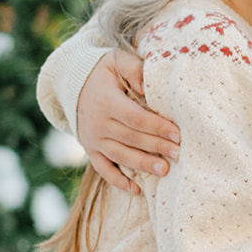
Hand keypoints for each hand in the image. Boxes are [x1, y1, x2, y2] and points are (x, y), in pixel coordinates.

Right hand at [76, 51, 179, 193]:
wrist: (73, 85)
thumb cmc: (103, 73)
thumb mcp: (116, 62)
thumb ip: (135, 70)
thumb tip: (149, 87)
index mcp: (105, 101)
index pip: (135, 118)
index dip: (156, 126)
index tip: (177, 133)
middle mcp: (97, 123)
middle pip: (131, 138)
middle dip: (156, 147)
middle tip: (178, 154)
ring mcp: (92, 140)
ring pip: (119, 156)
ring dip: (142, 165)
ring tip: (165, 171)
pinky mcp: (90, 150)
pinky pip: (103, 169)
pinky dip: (118, 181)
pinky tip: (137, 190)